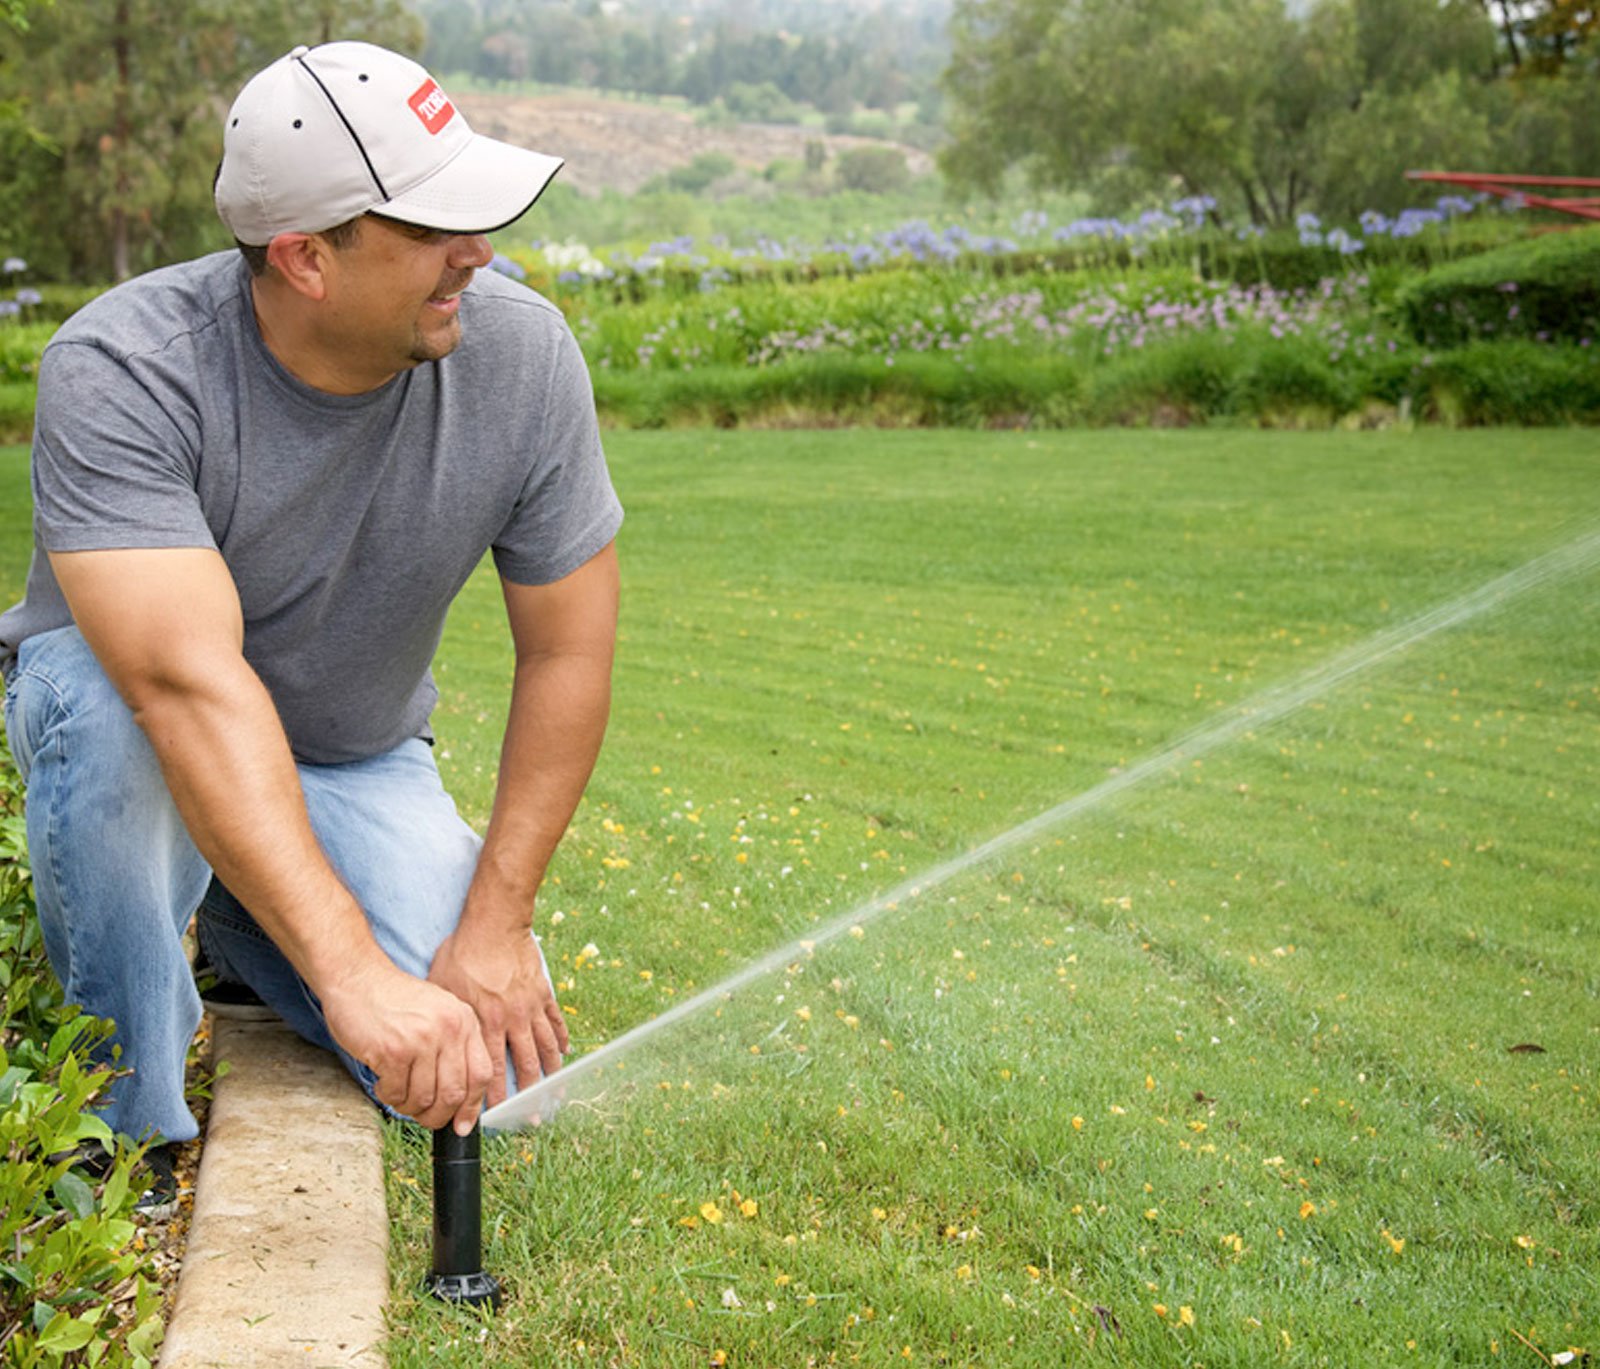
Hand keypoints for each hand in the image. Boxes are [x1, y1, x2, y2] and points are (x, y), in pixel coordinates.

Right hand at [320, 960, 493, 1134]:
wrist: (358, 978)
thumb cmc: (394, 1000)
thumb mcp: (439, 1012)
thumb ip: (454, 1047)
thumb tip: (461, 1098)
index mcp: (464, 1020)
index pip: (481, 1073)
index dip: (473, 1106)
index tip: (462, 1124)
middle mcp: (449, 1028)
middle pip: (455, 1093)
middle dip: (438, 1116)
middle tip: (424, 1118)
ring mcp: (422, 1039)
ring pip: (425, 1099)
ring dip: (409, 1107)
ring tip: (399, 1094)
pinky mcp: (393, 1050)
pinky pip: (397, 1093)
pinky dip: (389, 1097)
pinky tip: (384, 1083)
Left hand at [428, 924, 568, 1107]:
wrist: (495, 922)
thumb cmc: (464, 951)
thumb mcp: (443, 984)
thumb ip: (446, 1014)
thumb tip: (433, 1037)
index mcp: (486, 1021)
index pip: (490, 1068)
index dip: (492, 1095)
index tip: (494, 1115)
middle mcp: (512, 1019)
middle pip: (524, 1065)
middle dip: (528, 1095)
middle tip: (531, 1117)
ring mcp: (531, 1006)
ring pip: (545, 1047)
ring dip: (550, 1073)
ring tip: (553, 1094)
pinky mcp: (543, 991)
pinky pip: (556, 1021)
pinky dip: (562, 1040)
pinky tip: (565, 1054)